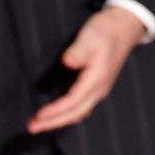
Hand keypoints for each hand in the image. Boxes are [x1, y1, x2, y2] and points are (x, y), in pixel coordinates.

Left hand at [27, 7, 145, 133]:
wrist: (123, 27)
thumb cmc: (105, 31)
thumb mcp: (91, 36)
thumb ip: (79, 51)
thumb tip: (68, 61)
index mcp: (97, 79)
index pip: (73, 102)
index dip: (55, 110)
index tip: (38, 114)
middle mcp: (99, 89)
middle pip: (74, 114)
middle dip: (52, 123)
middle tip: (31, 127)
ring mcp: (98, 90)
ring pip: (77, 113)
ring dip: (58, 121)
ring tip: (39, 125)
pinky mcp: (95, 88)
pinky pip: (80, 107)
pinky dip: (66, 115)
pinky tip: (54, 116)